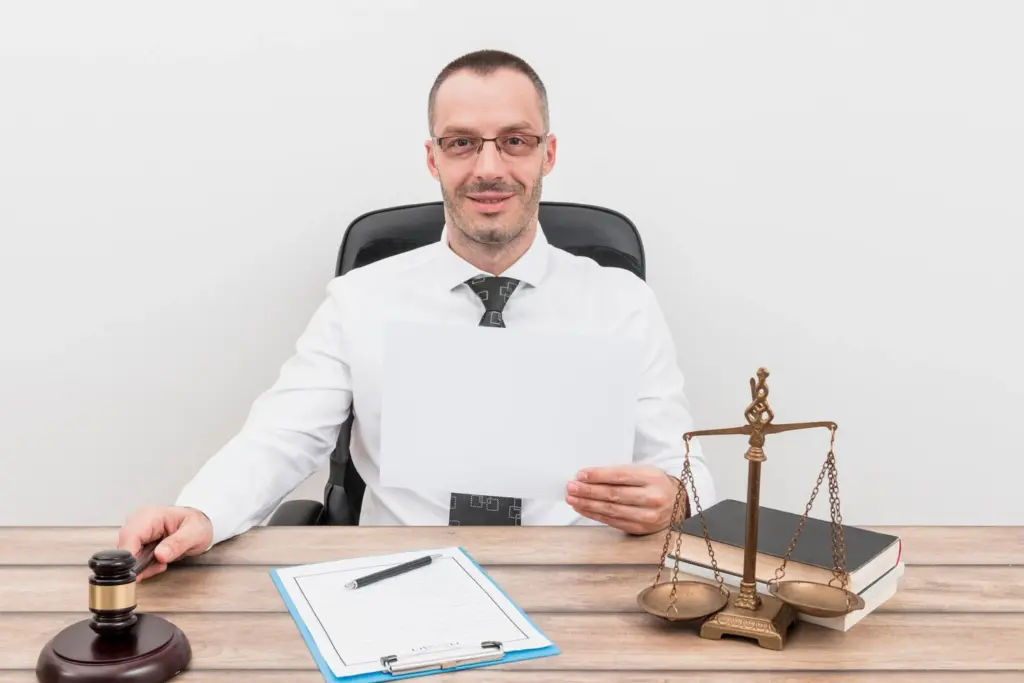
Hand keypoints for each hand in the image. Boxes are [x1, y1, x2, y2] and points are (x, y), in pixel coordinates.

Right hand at [117, 506, 213, 579]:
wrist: (199, 525)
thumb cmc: (197, 525)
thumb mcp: (194, 534)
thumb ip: (178, 543)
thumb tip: (160, 555)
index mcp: (150, 516)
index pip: (129, 536)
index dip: (130, 556)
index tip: (138, 572)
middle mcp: (138, 522)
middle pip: (124, 548)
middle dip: (140, 564)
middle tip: (160, 565)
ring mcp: (136, 532)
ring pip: (127, 557)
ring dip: (144, 566)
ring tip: (164, 562)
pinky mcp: (137, 541)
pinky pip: (133, 560)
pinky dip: (145, 566)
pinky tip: (159, 561)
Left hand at [565, 464, 683, 534]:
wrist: (676, 503)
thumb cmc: (654, 484)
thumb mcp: (643, 471)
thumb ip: (620, 473)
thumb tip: (588, 477)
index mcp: (652, 478)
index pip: (620, 476)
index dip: (598, 476)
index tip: (580, 475)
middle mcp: (652, 498)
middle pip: (613, 495)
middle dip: (588, 491)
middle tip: (570, 487)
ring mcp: (647, 516)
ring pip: (611, 510)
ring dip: (587, 505)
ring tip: (572, 499)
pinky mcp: (640, 529)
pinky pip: (613, 522)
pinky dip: (595, 515)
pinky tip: (583, 509)